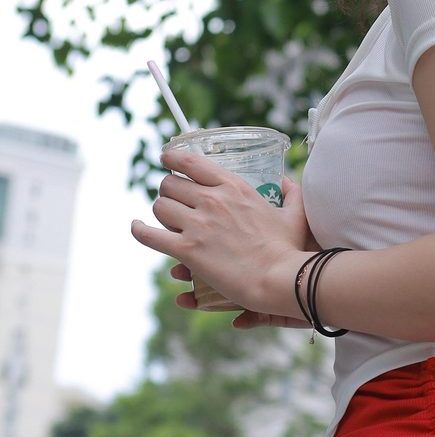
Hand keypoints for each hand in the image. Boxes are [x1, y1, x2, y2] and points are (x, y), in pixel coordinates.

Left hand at [132, 145, 309, 318]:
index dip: (172, 159)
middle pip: (170, 184)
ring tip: (167, 220)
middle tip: (175, 202)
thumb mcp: (295, 214)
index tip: (166, 160)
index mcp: (234, 187)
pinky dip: (139, 230)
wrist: (280, 278)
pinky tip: (137, 227)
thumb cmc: (289, 249)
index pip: (191, 162)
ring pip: (159, 207)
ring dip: (160, 213)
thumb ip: (293, 194)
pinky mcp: (188, 250)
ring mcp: (198, 225)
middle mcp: (212, 200)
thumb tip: (288, 180)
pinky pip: (149, 235)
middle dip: (169, 192)